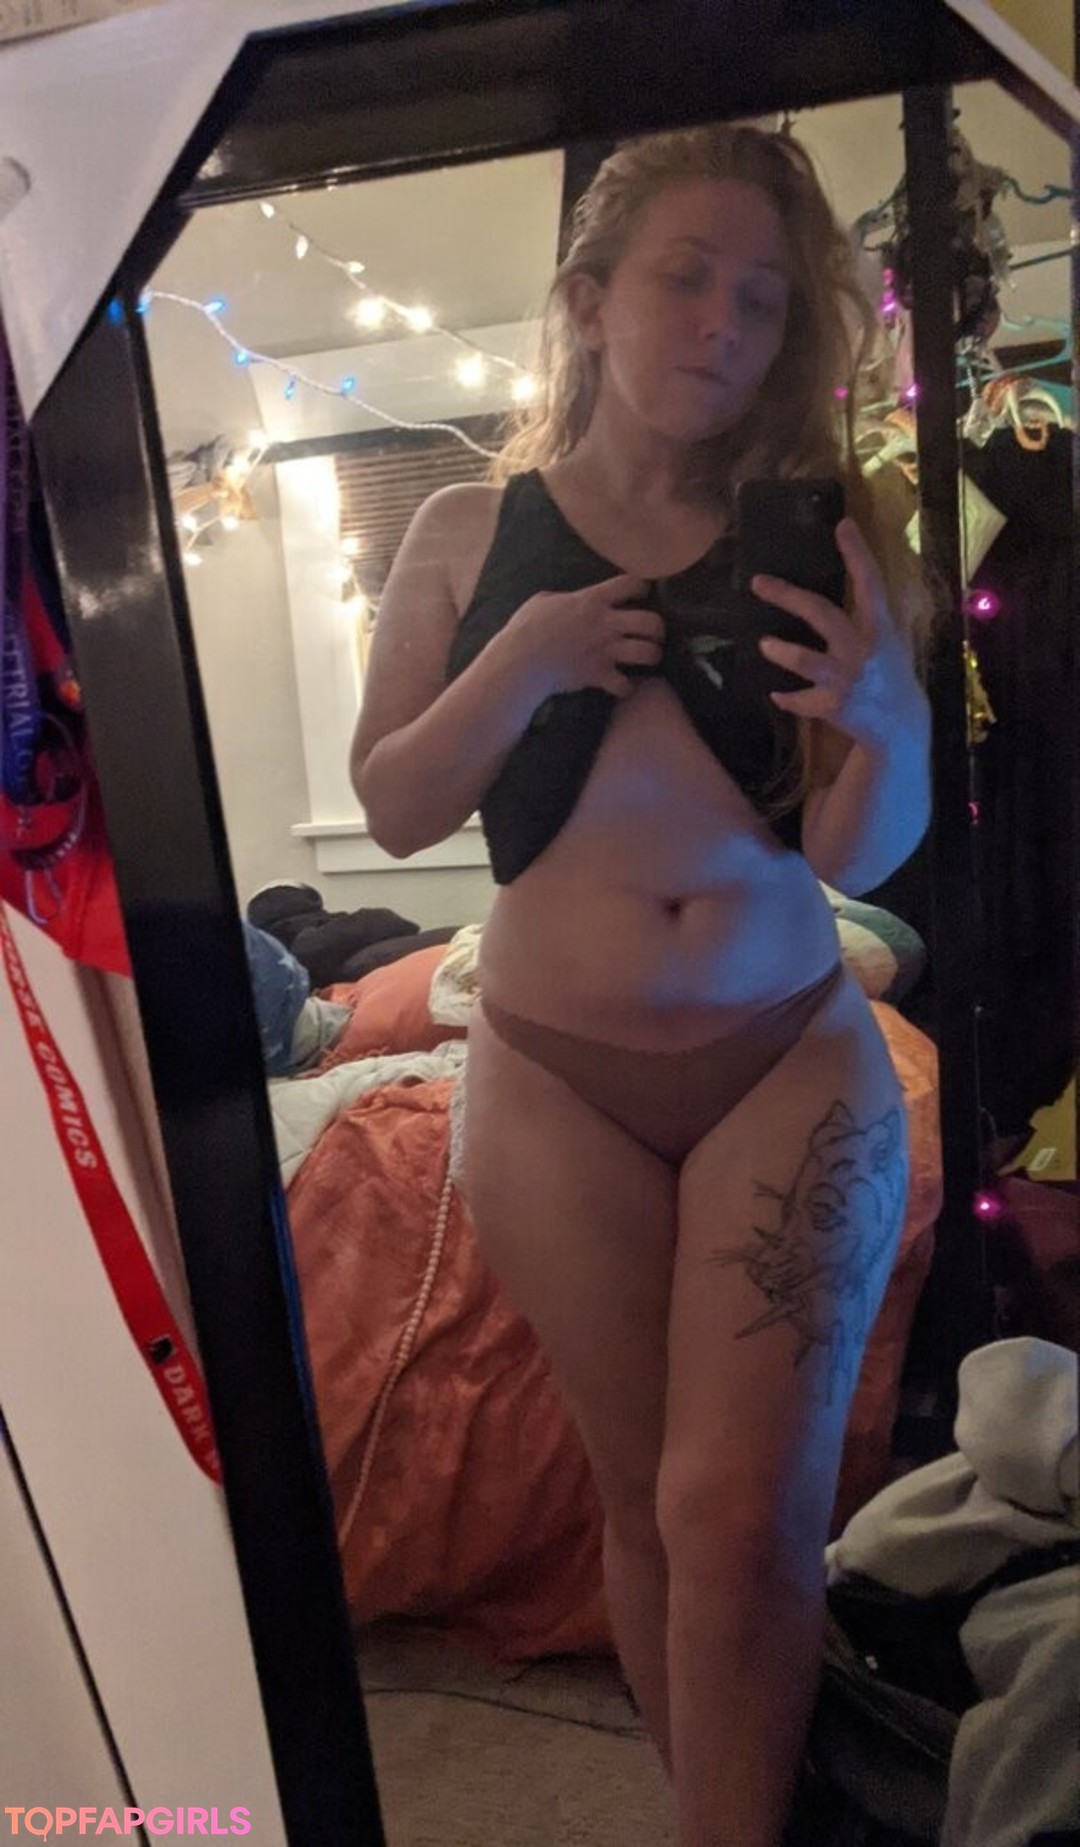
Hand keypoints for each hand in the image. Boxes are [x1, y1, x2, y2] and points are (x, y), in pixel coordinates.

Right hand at [503, 573, 664, 700]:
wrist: (520, 662)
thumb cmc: (526, 628)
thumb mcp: (544, 600)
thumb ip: (566, 598)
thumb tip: (571, 600)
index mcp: (593, 600)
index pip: (631, 584)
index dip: (642, 587)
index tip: (642, 593)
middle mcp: (606, 624)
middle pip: (651, 621)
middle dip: (657, 628)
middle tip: (652, 633)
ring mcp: (605, 651)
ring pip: (648, 653)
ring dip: (651, 655)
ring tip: (647, 657)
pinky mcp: (599, 675)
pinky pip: (626, 685)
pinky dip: (627, 687)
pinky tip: (623, 684)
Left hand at [753, 519, 925, 747]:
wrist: (901, 727)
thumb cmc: (890, 674)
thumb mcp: (888, 641)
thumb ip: (868, 616)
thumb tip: (852, 576)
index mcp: (879, 628)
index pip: (869, 583)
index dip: (857, 554)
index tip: (842, 524)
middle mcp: (862, 649)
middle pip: (821, 614)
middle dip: (788, 596)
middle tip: (757, 582)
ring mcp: (846, 679)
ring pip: (805, 660)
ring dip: (781, 651)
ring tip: (764, 643)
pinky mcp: (833, 706)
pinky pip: (801, 700)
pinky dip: (789, 698)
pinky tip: (777, 695)